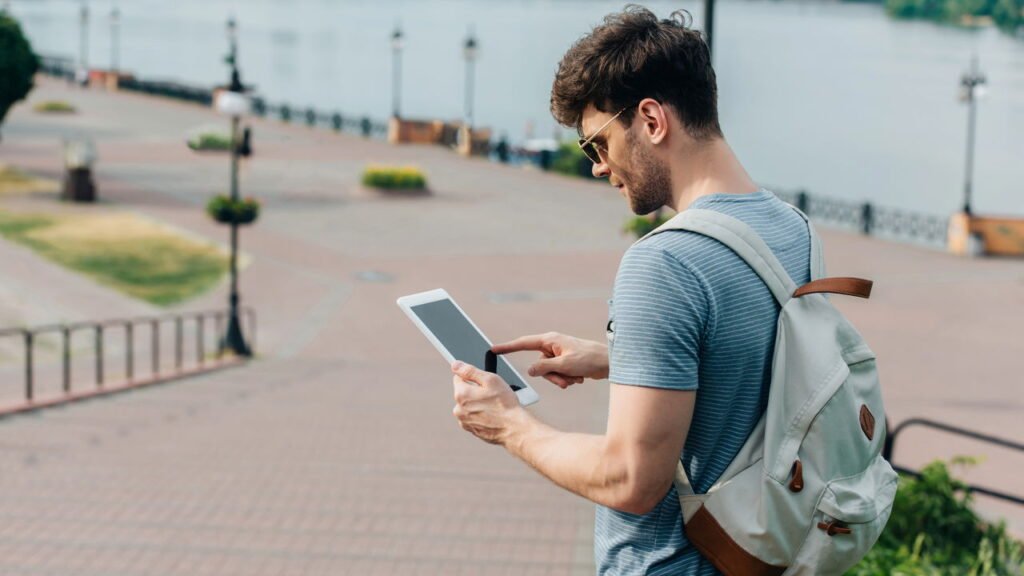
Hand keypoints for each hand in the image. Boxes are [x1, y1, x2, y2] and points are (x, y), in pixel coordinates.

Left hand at [452, 360, 524, 444]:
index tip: (483, 383)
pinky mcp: (471, 430)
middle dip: (475, 391)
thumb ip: (470, 371)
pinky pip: (472, 417)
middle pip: (463, 392)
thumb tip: (455, 365)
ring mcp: (464, 421)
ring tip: (493, 407)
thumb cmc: (505, 404)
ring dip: (477, 404)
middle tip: (491, 395)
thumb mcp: (490, 380)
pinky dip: (480, 415)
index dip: (472, 378)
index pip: (459, 378)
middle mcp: (458, 409)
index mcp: (461, 394)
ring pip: (468, 405)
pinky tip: (491, 415)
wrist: (514, 428)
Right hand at [491, 332, 608, 388]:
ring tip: (575, 378)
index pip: (523, 343)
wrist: (609, 362)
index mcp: (550, 340)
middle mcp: (552, 345)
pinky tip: (579, 377)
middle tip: (566, 380)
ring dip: (561, 379)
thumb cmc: (589, 359)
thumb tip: (529, 370)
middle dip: (551, 376)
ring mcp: (559, 354)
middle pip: (539, 365)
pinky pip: (558, 374)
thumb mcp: (563, 365)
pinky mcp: (565, 361)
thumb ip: (544, 368)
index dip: (507, 347)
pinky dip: (567, 378)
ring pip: (549, 372)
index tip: (493, 350)